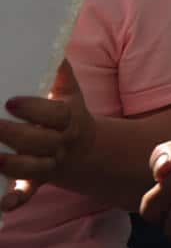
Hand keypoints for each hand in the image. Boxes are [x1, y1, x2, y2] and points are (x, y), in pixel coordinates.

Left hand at [0, 61, 94, 213]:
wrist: (84, 150)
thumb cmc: (68, 113)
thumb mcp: (70, 92)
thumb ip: (60, 71)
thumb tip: (55, 43)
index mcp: (69, 119)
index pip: (55, 114)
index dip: (34, 109)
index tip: (11, 102)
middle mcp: (60, 143)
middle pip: (40, 142)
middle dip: (14, 135)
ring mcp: (48, 164)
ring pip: (31, 168)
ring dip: (10, 164)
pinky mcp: (35, 182)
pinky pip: (26, 194)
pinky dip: (14, 201)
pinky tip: (1, 204)